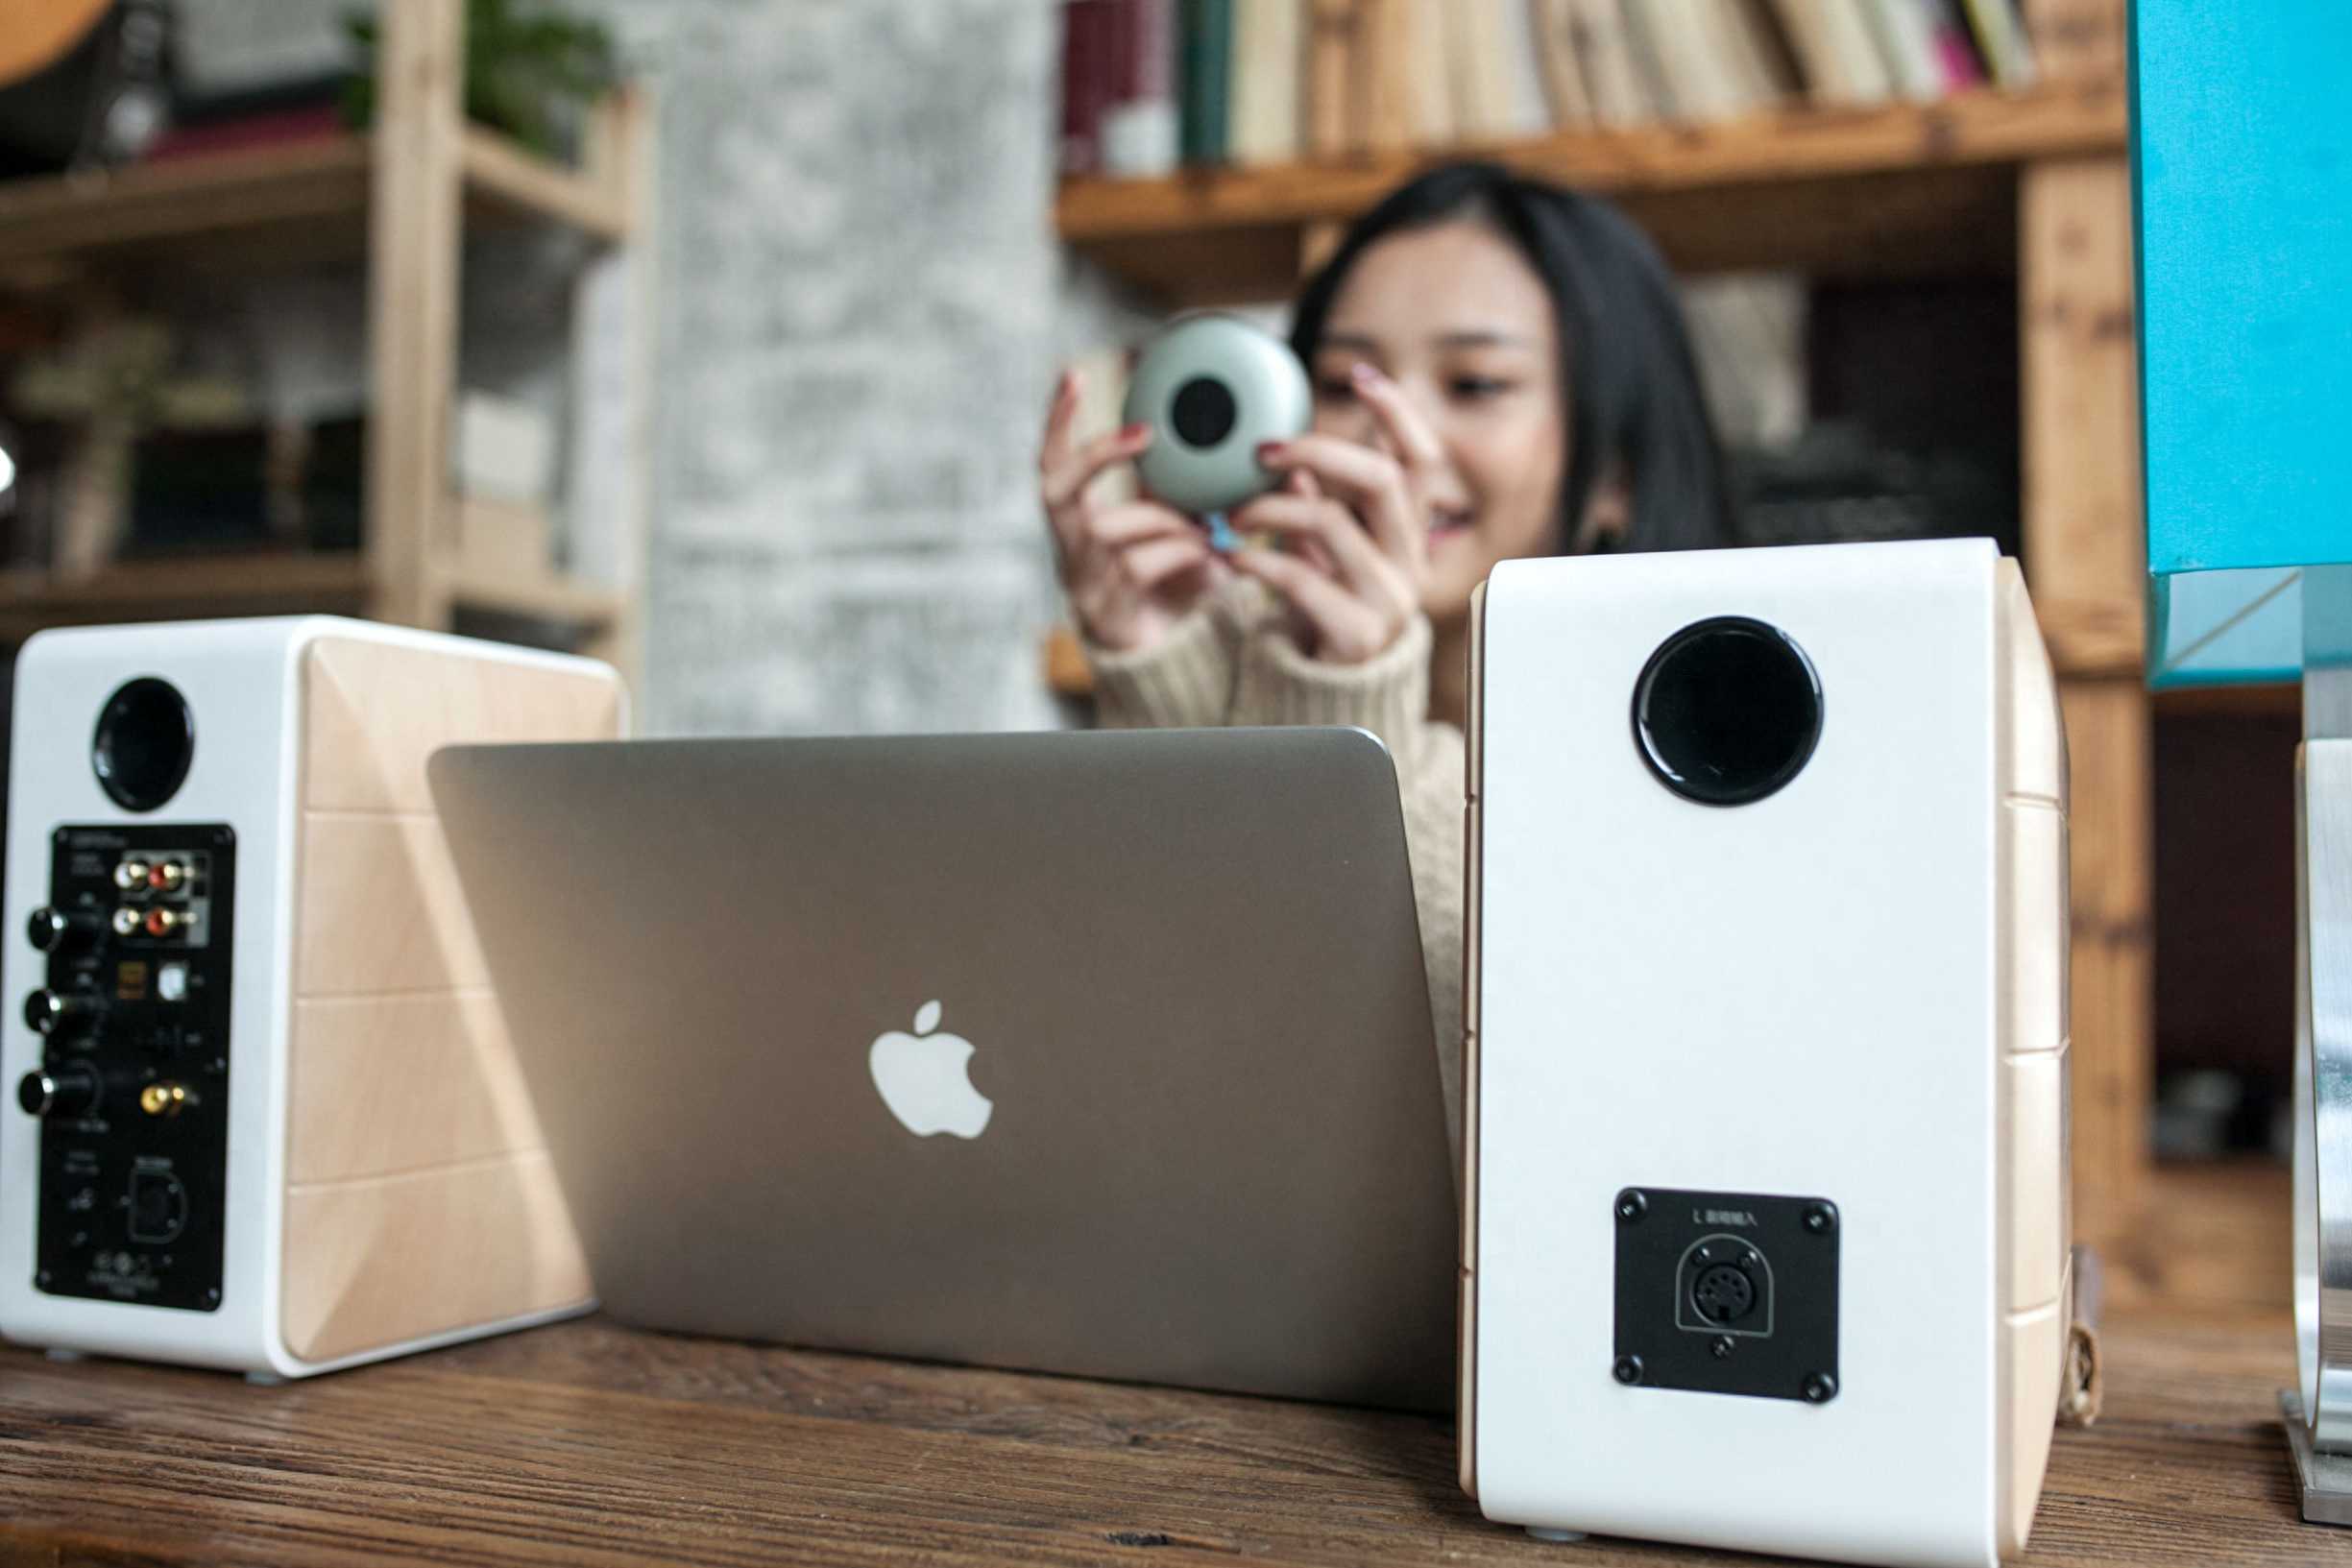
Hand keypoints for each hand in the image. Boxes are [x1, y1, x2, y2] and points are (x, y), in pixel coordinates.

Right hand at [1040, 369, 1225, 654]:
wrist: (1170, 663)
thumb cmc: (1170, 587)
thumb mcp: (1169, 530)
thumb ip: (1171, 493)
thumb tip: (1204, 439)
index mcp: (1075, 523)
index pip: (1052, 463)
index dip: (1057, 420)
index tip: (1071, 374)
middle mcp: (1066, 549)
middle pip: (1056, 488)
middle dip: (1098, 453)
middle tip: (1144, 432)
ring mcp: (1081, 580)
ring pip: (1112, 526)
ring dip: (1167, 519)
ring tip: (1209, 529)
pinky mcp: (1106, 611)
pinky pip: (1141, 564)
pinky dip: (1182, 554)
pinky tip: (1212, 560)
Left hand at [1226, 364, 1433, 664]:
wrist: (1330, 694)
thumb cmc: (1326, 611)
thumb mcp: (1324, 550)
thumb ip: (1319, 502)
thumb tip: (1294, 455)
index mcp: (1407, 532)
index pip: (1421, 459)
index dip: (1396, 414)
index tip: (1361, 375)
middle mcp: (1409, 561)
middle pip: (1379, 478)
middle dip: (1317, 450)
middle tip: (1263, 450)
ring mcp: (1389, 598)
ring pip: (1332, 522)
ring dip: (1271, 508)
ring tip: (1233, 513)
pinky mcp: (1357, 633)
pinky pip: (1302, 578)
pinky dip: (1258, 560)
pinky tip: (1231, 555)